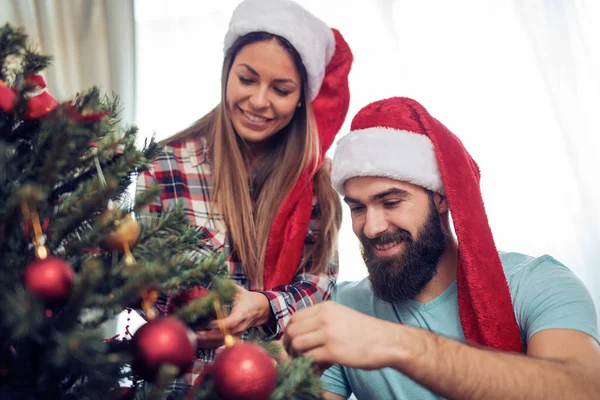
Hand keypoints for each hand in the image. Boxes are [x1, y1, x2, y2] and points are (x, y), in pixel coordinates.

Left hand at [195, 285, 271, 348]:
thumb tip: (213, 280)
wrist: (259, 309)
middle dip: (208, 336)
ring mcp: (237, 334)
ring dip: (207, 342)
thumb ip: (227, 286)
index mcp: (242, 314)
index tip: (206, 322)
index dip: (219, 324)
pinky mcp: (233, 337)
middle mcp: (240, 326)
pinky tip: (200, 341)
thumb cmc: (247, 298)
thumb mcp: (238, 290)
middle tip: (194, 333)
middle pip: (224, 336)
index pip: (230, 322)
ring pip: (221, 342)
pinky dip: (210, 344)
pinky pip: (221, 343)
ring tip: (194, 338)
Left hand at [283, 301, 403, 370]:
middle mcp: (324, 318)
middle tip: (297, 356)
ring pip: (297, 344)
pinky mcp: (334, 351)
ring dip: (298, 357)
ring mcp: (328, 334)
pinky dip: (309, 366)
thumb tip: (298, 336)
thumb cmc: (365, 332)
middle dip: (289, 346)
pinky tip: (318, 369)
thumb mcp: (341, 317)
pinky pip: (308, 358)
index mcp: (325, 307)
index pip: (295, 317)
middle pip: (292, 330)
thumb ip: (320, 322)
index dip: (289, 332)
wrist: (387, 341)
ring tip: (308, 362)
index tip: (292, 343)